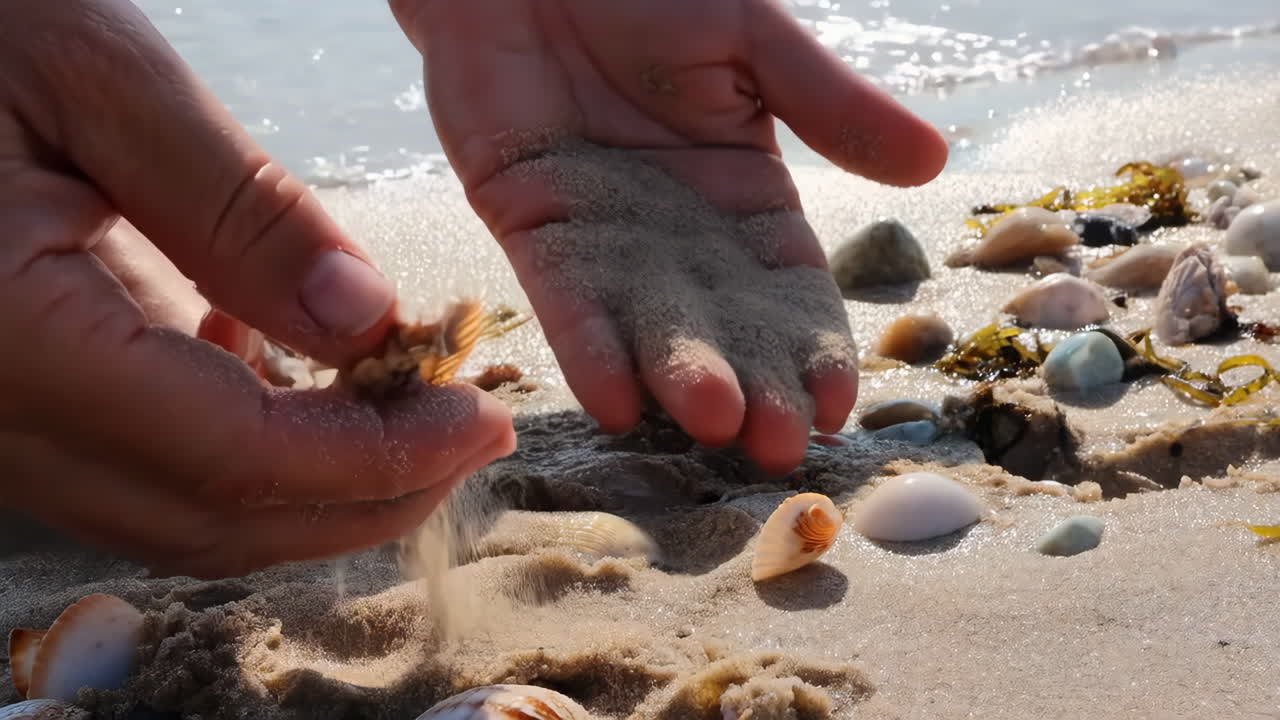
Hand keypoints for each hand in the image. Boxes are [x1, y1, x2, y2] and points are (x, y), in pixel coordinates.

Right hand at [0, 0, 514, 577]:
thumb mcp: (93, 75)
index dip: (377, 457)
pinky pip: (139, 469)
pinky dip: (241, 448)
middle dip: (366, 495)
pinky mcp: (4, 405)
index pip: (236, 456)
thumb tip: (368, 321)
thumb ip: (236, 208)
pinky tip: (283, 367)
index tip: (477, 418)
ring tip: (405, 405)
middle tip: (466, 430)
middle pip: (217, 521)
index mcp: (8, 340)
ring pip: (181, 514)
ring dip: (311, 484)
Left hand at [391, 0, 947, 472]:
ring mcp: (605, 236)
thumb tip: (934, 166)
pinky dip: (587, 343)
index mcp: (744, 196)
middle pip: (725, 326)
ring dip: (677, 377)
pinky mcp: (531, 225)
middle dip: (755, 387)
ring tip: (710, 425)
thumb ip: (831, 107)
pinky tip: (612, 396)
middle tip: (779, 449)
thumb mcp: (756, 39)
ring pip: (647, 322)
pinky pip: (562, 295)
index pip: (790, 289)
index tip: (840, 408)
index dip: (814, 348)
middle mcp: (678, 233)